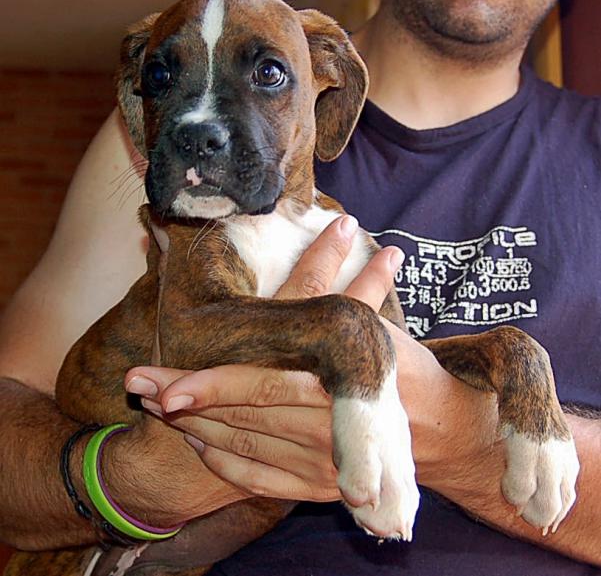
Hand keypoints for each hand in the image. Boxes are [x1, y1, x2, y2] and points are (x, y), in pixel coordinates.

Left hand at [126, 215, 405, 501]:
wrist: (440, 430)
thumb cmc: (406, 371)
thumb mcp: (383, 327)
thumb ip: (359, 287)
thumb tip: (345, 226)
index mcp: (335, 388)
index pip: (260, 386)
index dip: (210, 385)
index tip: (163, 383)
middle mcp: (322, 433)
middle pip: (240, 416)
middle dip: (185, 401)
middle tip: (140, 384)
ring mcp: (318, 469)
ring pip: (242, 447)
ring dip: (195, 427)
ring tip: (155, 405)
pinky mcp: (316, 489)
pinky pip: (258, 480)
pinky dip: (224, 464)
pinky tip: (199, 442)